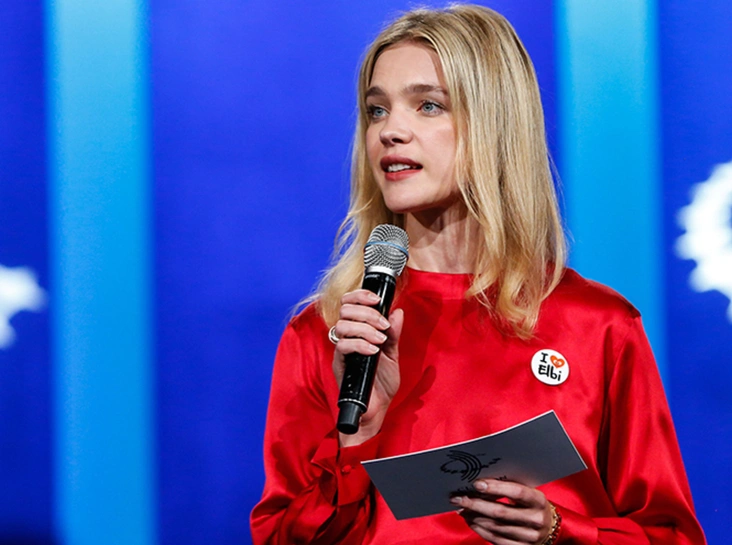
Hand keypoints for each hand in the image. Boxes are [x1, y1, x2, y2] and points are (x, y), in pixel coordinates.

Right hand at [331, 289, 403, 446]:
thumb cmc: (382, 383)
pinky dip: (360, 345)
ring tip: (380, 341)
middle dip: (367, 313)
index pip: (349, 303)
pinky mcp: (340, 364)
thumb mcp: (393, 354)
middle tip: (382, 326)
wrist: (377, 408)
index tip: (376, 299)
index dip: (360, 295)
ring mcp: (342, 351)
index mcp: (358, 331)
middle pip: (345, 310)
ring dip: (365, 329)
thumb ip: (394, 334)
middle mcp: (347, 337)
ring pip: (343, 326)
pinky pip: (343, 346)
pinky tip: (373, 351)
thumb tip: (397, 312)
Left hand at [450, 479, 553, 543]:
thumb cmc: (531, 504)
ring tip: (461, 508)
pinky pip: (495, 539)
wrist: (549, 528)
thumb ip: (508, 486)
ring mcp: (529, 537)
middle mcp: (536, 520)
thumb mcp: (527, 492)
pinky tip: (470, 520)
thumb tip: (478, 481)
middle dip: (475, 504)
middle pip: (500, 512)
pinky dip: (479, 529)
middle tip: (458, 497)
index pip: (516, 492)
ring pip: (495, 527)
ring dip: (474, 517)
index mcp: (538, 501)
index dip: (495, 488)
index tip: (476, 483)